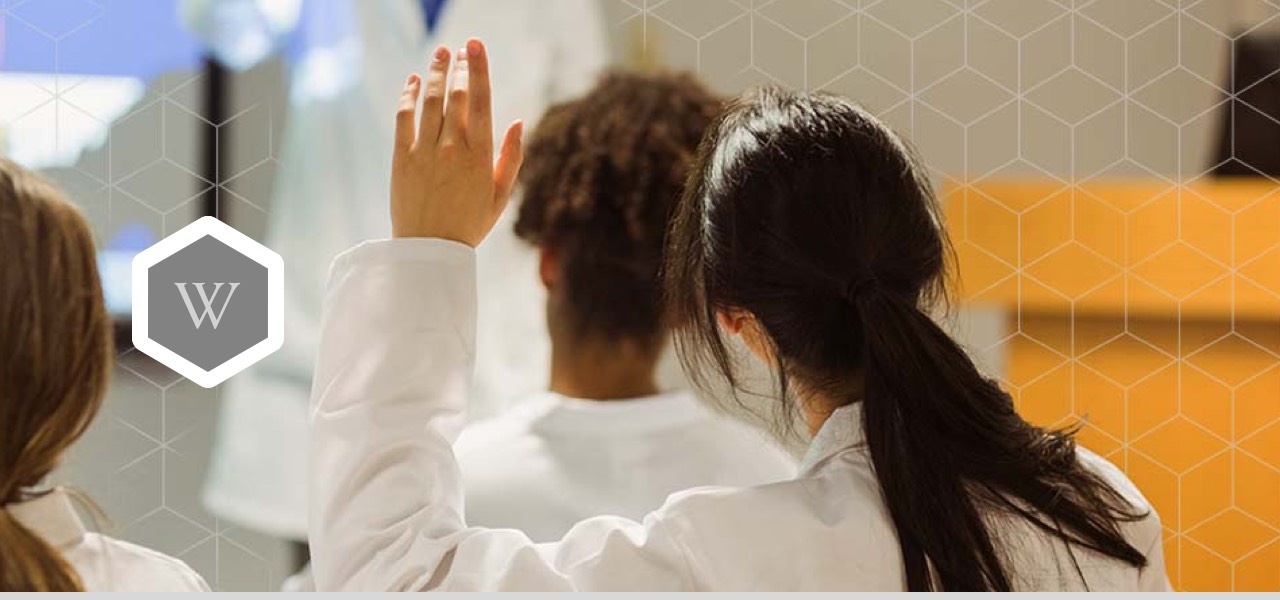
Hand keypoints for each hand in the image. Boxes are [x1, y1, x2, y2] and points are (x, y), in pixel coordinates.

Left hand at [391, 39, 523, 244]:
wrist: (430, 251)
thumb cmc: (469, 224)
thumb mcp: (500, 195)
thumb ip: (512, 157)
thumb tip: (518, 121)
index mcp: (480, 156)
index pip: (480, 102)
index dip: (478, 70)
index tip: (476, 48)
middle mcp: (453, 149)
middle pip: (455, 96)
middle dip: (459, 67)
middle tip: (461, 48)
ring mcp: (426, 152)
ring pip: (430, 101)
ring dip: (435, 73)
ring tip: (440, 54)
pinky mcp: (402, 158)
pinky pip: (404, 118)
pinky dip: (409, 95)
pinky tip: (414, 80)